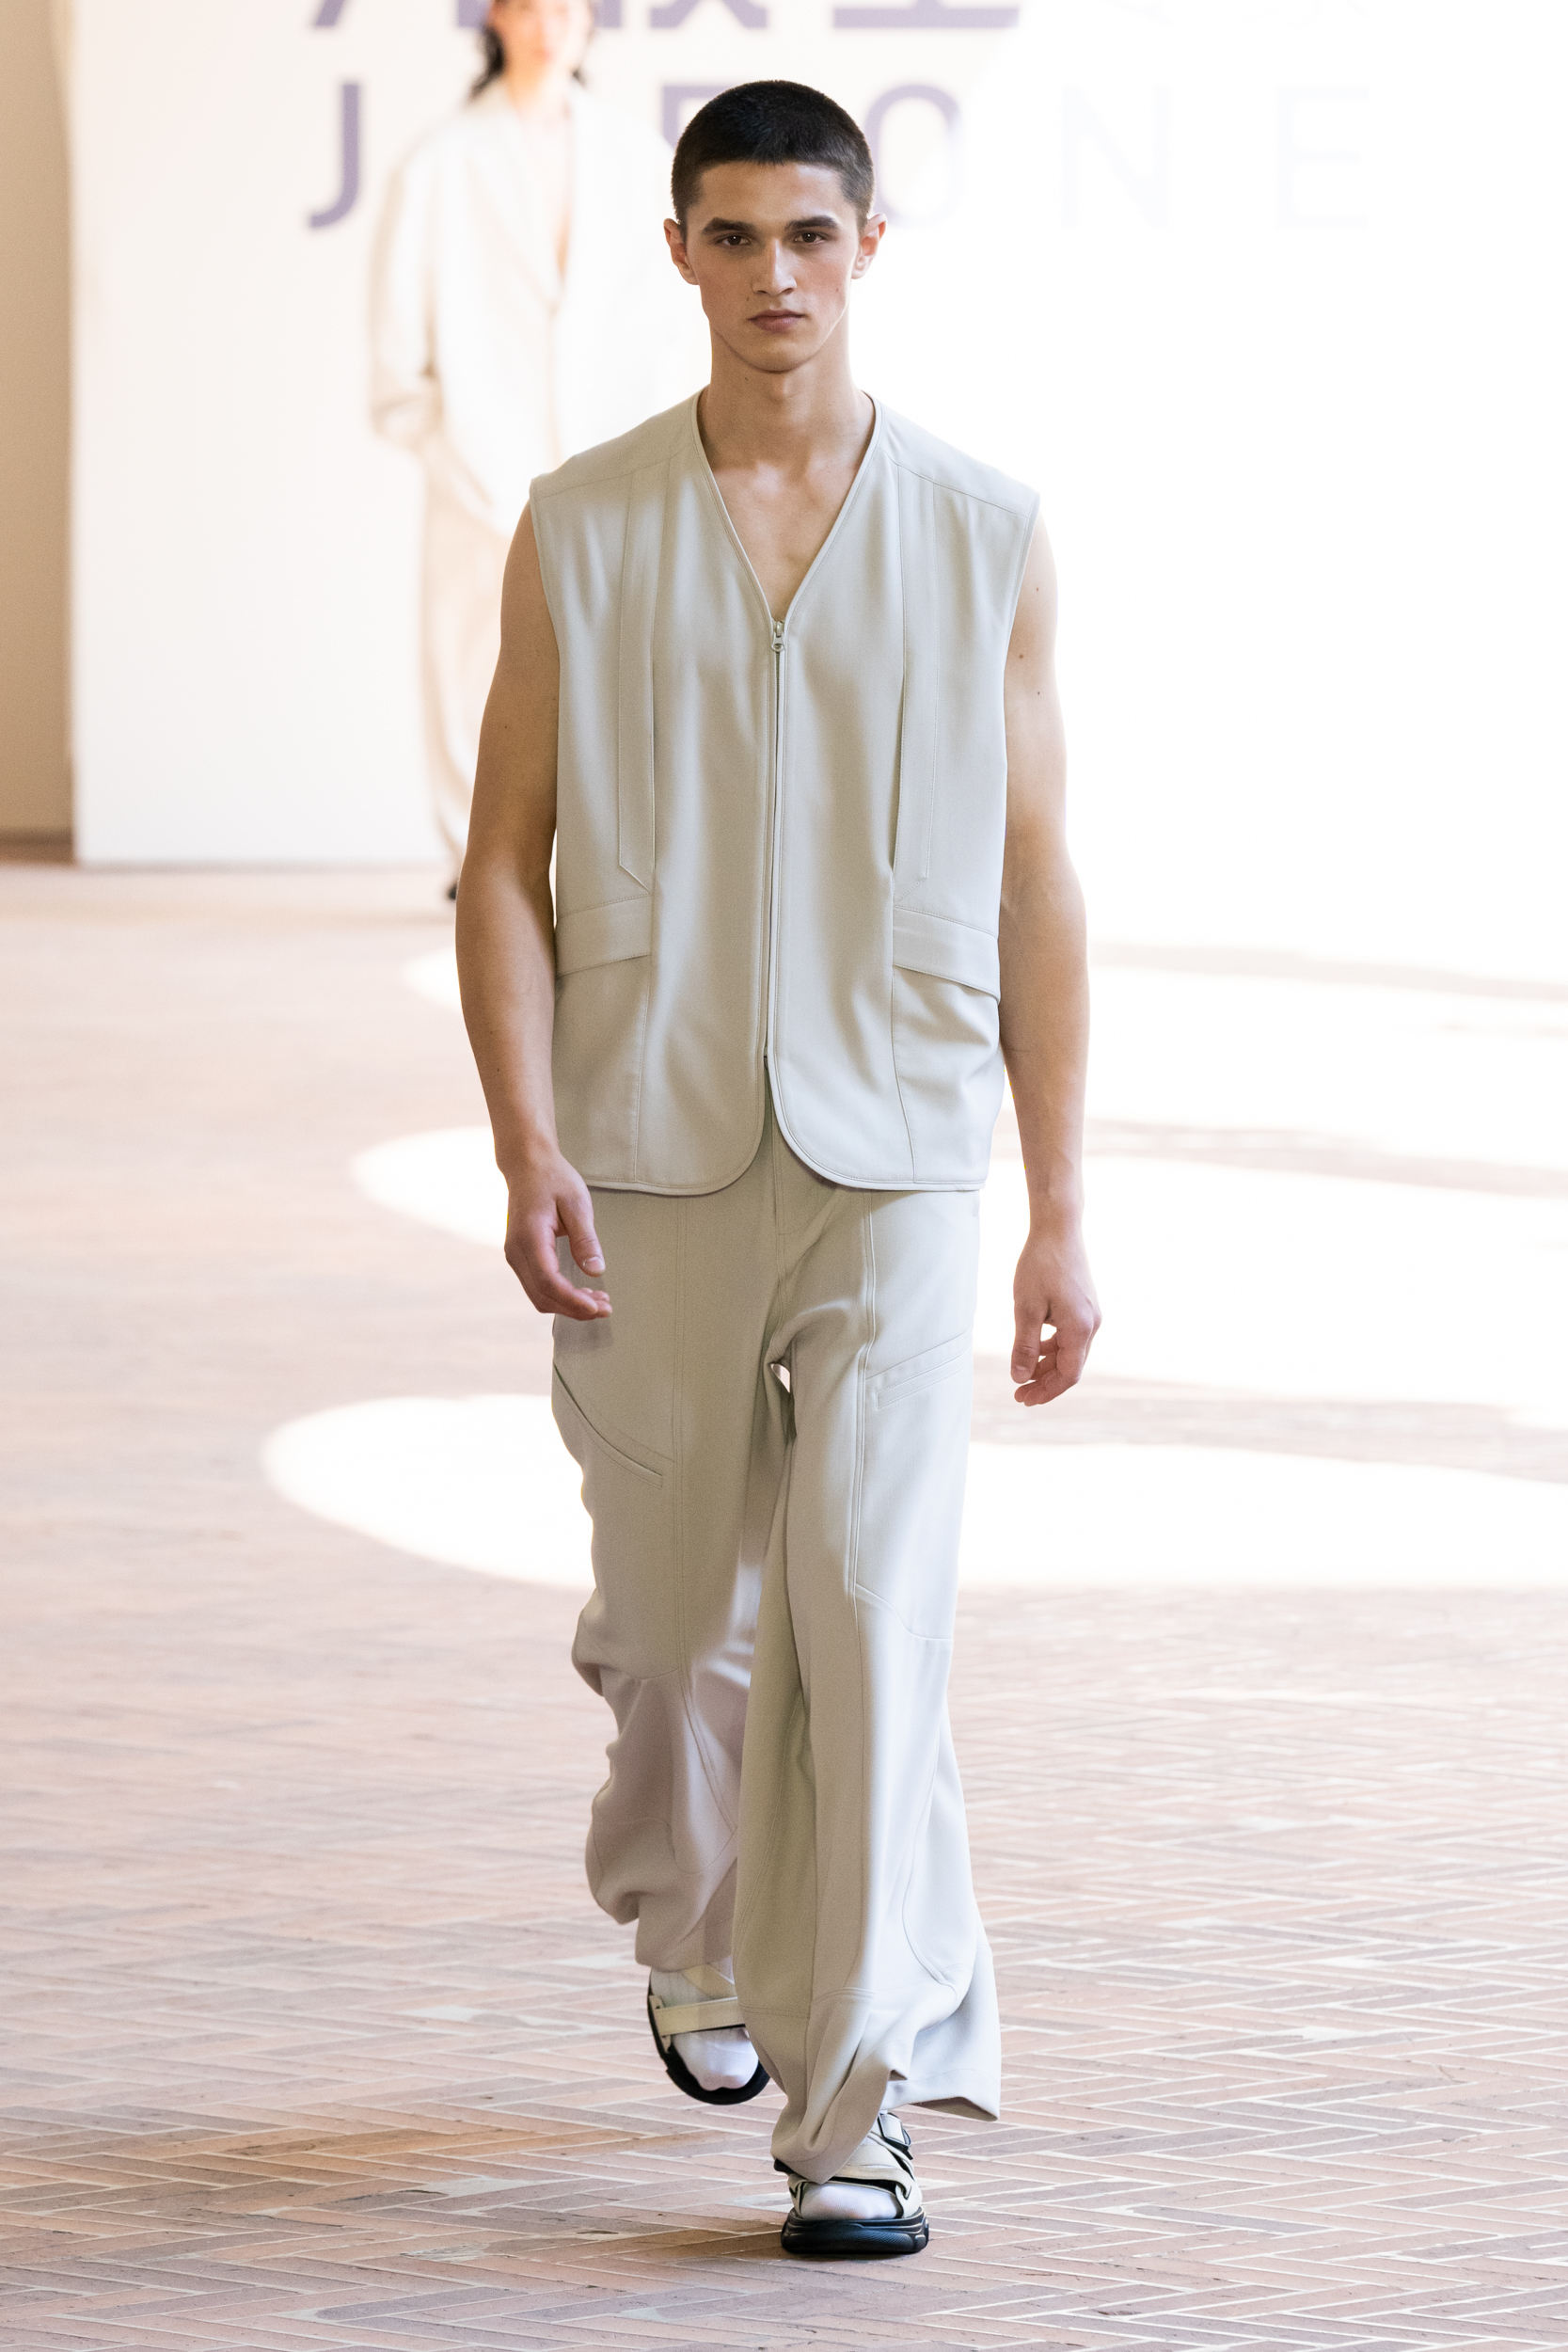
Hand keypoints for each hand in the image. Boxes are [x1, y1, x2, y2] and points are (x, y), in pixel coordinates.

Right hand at [502, 1147, 610, 1321]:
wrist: (527, 1165)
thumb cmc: (553, 1180)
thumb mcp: (577, 1204)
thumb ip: (585, 1239)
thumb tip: (596, 1271)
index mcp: (529, 1237)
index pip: (548, 1281)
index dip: (572, 1300)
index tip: (597, 1307)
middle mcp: (516, 1251)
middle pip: (543, 1295)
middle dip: (574, 1308)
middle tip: (607, 1307)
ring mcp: (515, 1256)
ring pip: (539, 1295)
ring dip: (568, 1305)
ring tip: (599, 1302)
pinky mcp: (521, 1257)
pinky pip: (537, 1286)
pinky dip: (560, 1295)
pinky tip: (582, 1293)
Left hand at [1010, 1219, 1099, 1404]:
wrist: (1059, 1228)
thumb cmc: (1040, 1264)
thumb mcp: (1025, 1308)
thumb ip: (1025, 1346)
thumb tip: (1019, 1377)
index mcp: (1080, 1328)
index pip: (1068, 1375)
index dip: (1046, 1391)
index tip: (1022, 1399)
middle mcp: (1092, 1324)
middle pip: (1071, 1367)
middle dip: (1045, 1383)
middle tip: (1019, 1394)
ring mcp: (1091, 1315)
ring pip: (1071, 1352)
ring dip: (1048, 1366)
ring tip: (1023, 1375)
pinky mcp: (1085, 1306)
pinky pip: (1071, 1337)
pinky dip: (1053, 1348)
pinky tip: (1035, 1349)